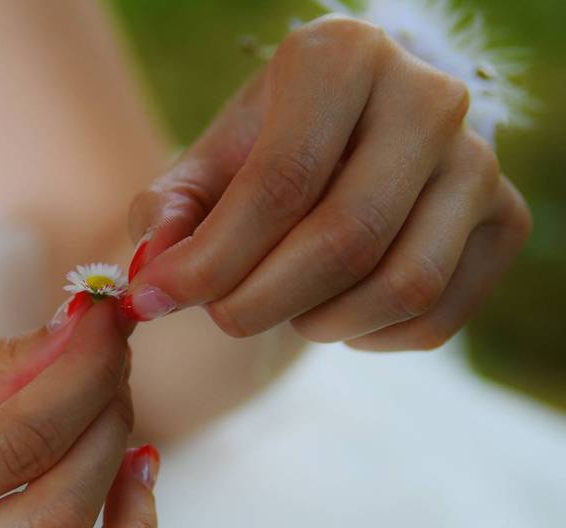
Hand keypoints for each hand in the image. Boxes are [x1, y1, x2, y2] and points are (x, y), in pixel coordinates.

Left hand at [124, 15, 530, 349]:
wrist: (348, 141)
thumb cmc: (265, 150)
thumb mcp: (205, 164)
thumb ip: (169, 213)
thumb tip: (153, 280)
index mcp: (341, 58)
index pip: (280, 181)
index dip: (211, 260)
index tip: (155, 300)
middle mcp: (427, 96)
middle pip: (345, 237)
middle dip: (260, 301)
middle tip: (219, 317)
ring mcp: (478, 159)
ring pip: (400, 285)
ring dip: (318, 323)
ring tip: (278, 307)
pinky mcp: (506, 218)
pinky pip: (436, 317)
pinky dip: (369, 337)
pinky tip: (333, 311)